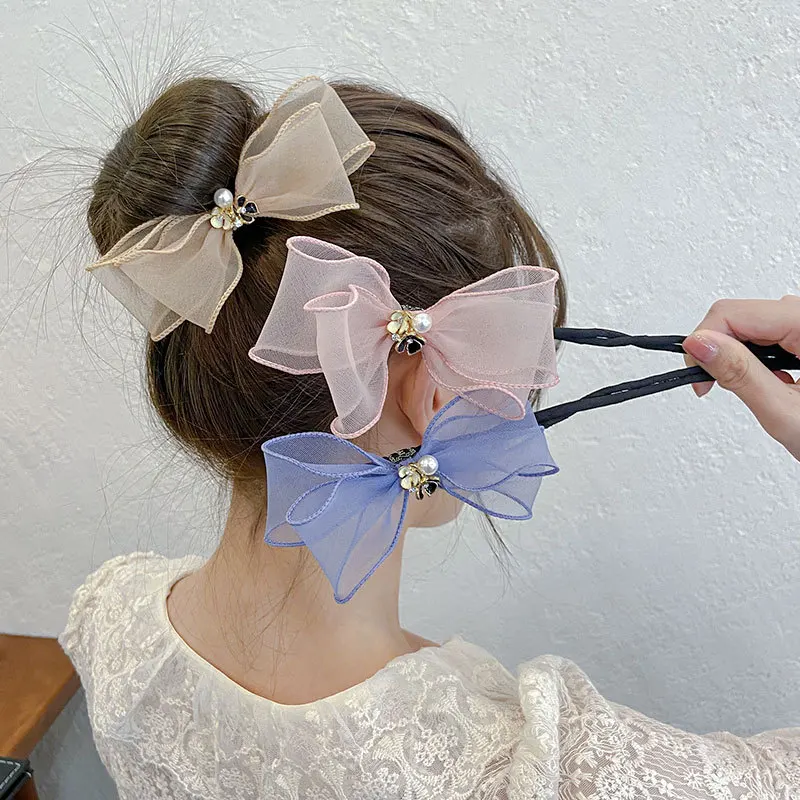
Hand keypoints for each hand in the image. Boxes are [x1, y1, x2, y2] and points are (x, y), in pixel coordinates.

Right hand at [682, 296, 799, 460]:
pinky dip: (759, 359)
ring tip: (757, 390)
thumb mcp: (786, 411)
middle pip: (741, 315)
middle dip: (719, 351)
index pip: (732, 313)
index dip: (704, 342)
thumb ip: (740, 374)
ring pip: (752, 324)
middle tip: (715, 387)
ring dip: (740, 357)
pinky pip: (770, 334)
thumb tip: (701, 346)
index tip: (697, 375)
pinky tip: (772, 381)